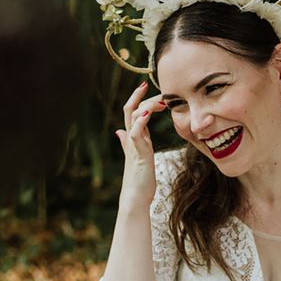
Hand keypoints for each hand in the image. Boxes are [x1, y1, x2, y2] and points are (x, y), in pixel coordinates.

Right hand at [115, 80, 166, 207]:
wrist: (136, 196)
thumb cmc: (139, 179)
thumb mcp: (136, 156)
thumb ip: (129, 142)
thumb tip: (120, 132)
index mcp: (133, 137)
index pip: (132, 111)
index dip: (137, 98)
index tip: (146, 86)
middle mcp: (131, 138)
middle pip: (130, 110)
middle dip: (138, 95)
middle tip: (148, 84)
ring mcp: (134, 145)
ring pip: (134, 117)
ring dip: (147, 106)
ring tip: (160, 101)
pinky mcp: (138, 153)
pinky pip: (135, 133)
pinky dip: (140, 121)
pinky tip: (148, 113)